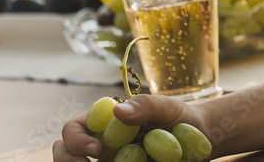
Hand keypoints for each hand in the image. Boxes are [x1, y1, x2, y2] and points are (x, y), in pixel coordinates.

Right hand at [53, 94, 206, 160]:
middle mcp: (100, 143)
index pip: (74, 128)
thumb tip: (117, 110)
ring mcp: (109, 160)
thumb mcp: (167, 107)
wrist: (199, 140)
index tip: (96, 150)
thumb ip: (145, 105)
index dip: (76, 139)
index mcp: (105, 122)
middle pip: (64, 151)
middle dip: (66, 159)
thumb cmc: (179, 118)